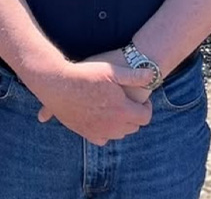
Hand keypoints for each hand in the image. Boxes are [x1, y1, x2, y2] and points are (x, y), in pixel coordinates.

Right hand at [28, 59, 152, 145]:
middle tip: (128, 102)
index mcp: (122, 110)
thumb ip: (134, 75)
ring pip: (118, 134)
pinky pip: (102, 139)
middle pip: (133, 127)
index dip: (147, 108)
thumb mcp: (112, 70)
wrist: (58, 84)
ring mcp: (98, 131)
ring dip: (121, 124)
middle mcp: (112, 125)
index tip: (142, 99)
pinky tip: (103, 119)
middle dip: (135, 115)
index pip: (145, 118)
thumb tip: (152, 74)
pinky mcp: (85, 132)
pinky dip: (106, 132)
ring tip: (116, 108)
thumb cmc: (86, 74)